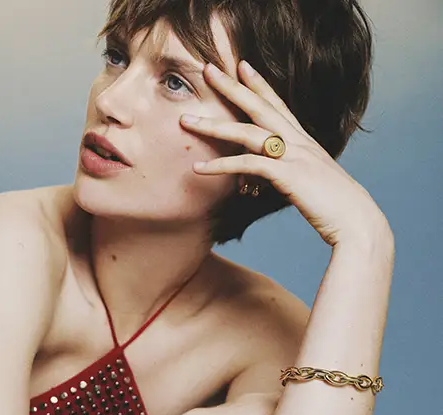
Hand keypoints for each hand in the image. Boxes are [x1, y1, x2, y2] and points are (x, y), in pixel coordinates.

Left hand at [180, 60, 390, 248]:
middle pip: (259, 107)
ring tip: (186, 122)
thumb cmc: (333, 208)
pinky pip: (248, 164)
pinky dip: (221, 165)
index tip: (243, 66)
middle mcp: (299, 141)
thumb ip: (285, 177)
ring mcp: (293, 155)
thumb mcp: (308, 186)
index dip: (260, 84)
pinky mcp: (287, 175)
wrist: (355, 221)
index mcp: (305, 141)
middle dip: (232, 87)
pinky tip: (199, 169)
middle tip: (208, 69)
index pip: (278, 105)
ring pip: (246, 132)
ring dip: (213, 126)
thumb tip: (263, 181)